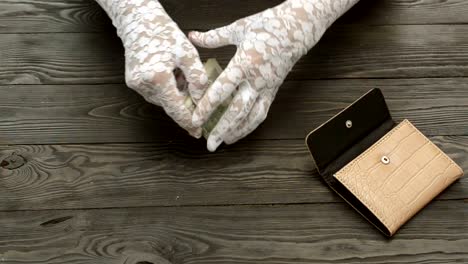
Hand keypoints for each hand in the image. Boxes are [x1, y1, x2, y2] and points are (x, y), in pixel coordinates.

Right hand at [96, 0, 207, 137]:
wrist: (138, 21)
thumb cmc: (164, 34)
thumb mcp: (188, 53)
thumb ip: (197, 78)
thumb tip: (200, 99)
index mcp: (157, 78)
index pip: (176, 108)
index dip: (188, 122)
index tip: (197, 132)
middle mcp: (143, 85)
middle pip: (169, 105)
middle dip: (185, 104)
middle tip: (197, 98)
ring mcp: (136, 85)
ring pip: (163, 100)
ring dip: (176, 95)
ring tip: (182, 75)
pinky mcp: (133, 83)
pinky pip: (155, 93)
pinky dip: (167, 89)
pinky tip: (172, 74)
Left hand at [189, 0, 357, 150]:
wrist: (299, 28)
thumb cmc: (269, 25)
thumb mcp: (239, 28)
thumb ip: (213, 37)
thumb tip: (192, 36)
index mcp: (244, 63)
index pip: (222, 90)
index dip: (207, 106)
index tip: (195, 119)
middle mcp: (256, 80)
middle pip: (238, 111)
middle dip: (222, 129)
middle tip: (210, 144)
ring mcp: (267, 88)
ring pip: (252, 117)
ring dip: (237, 132)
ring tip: (223, 143)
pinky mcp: (273, 91)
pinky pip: (262, 113)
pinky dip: (250, 126)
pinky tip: (239, 132)